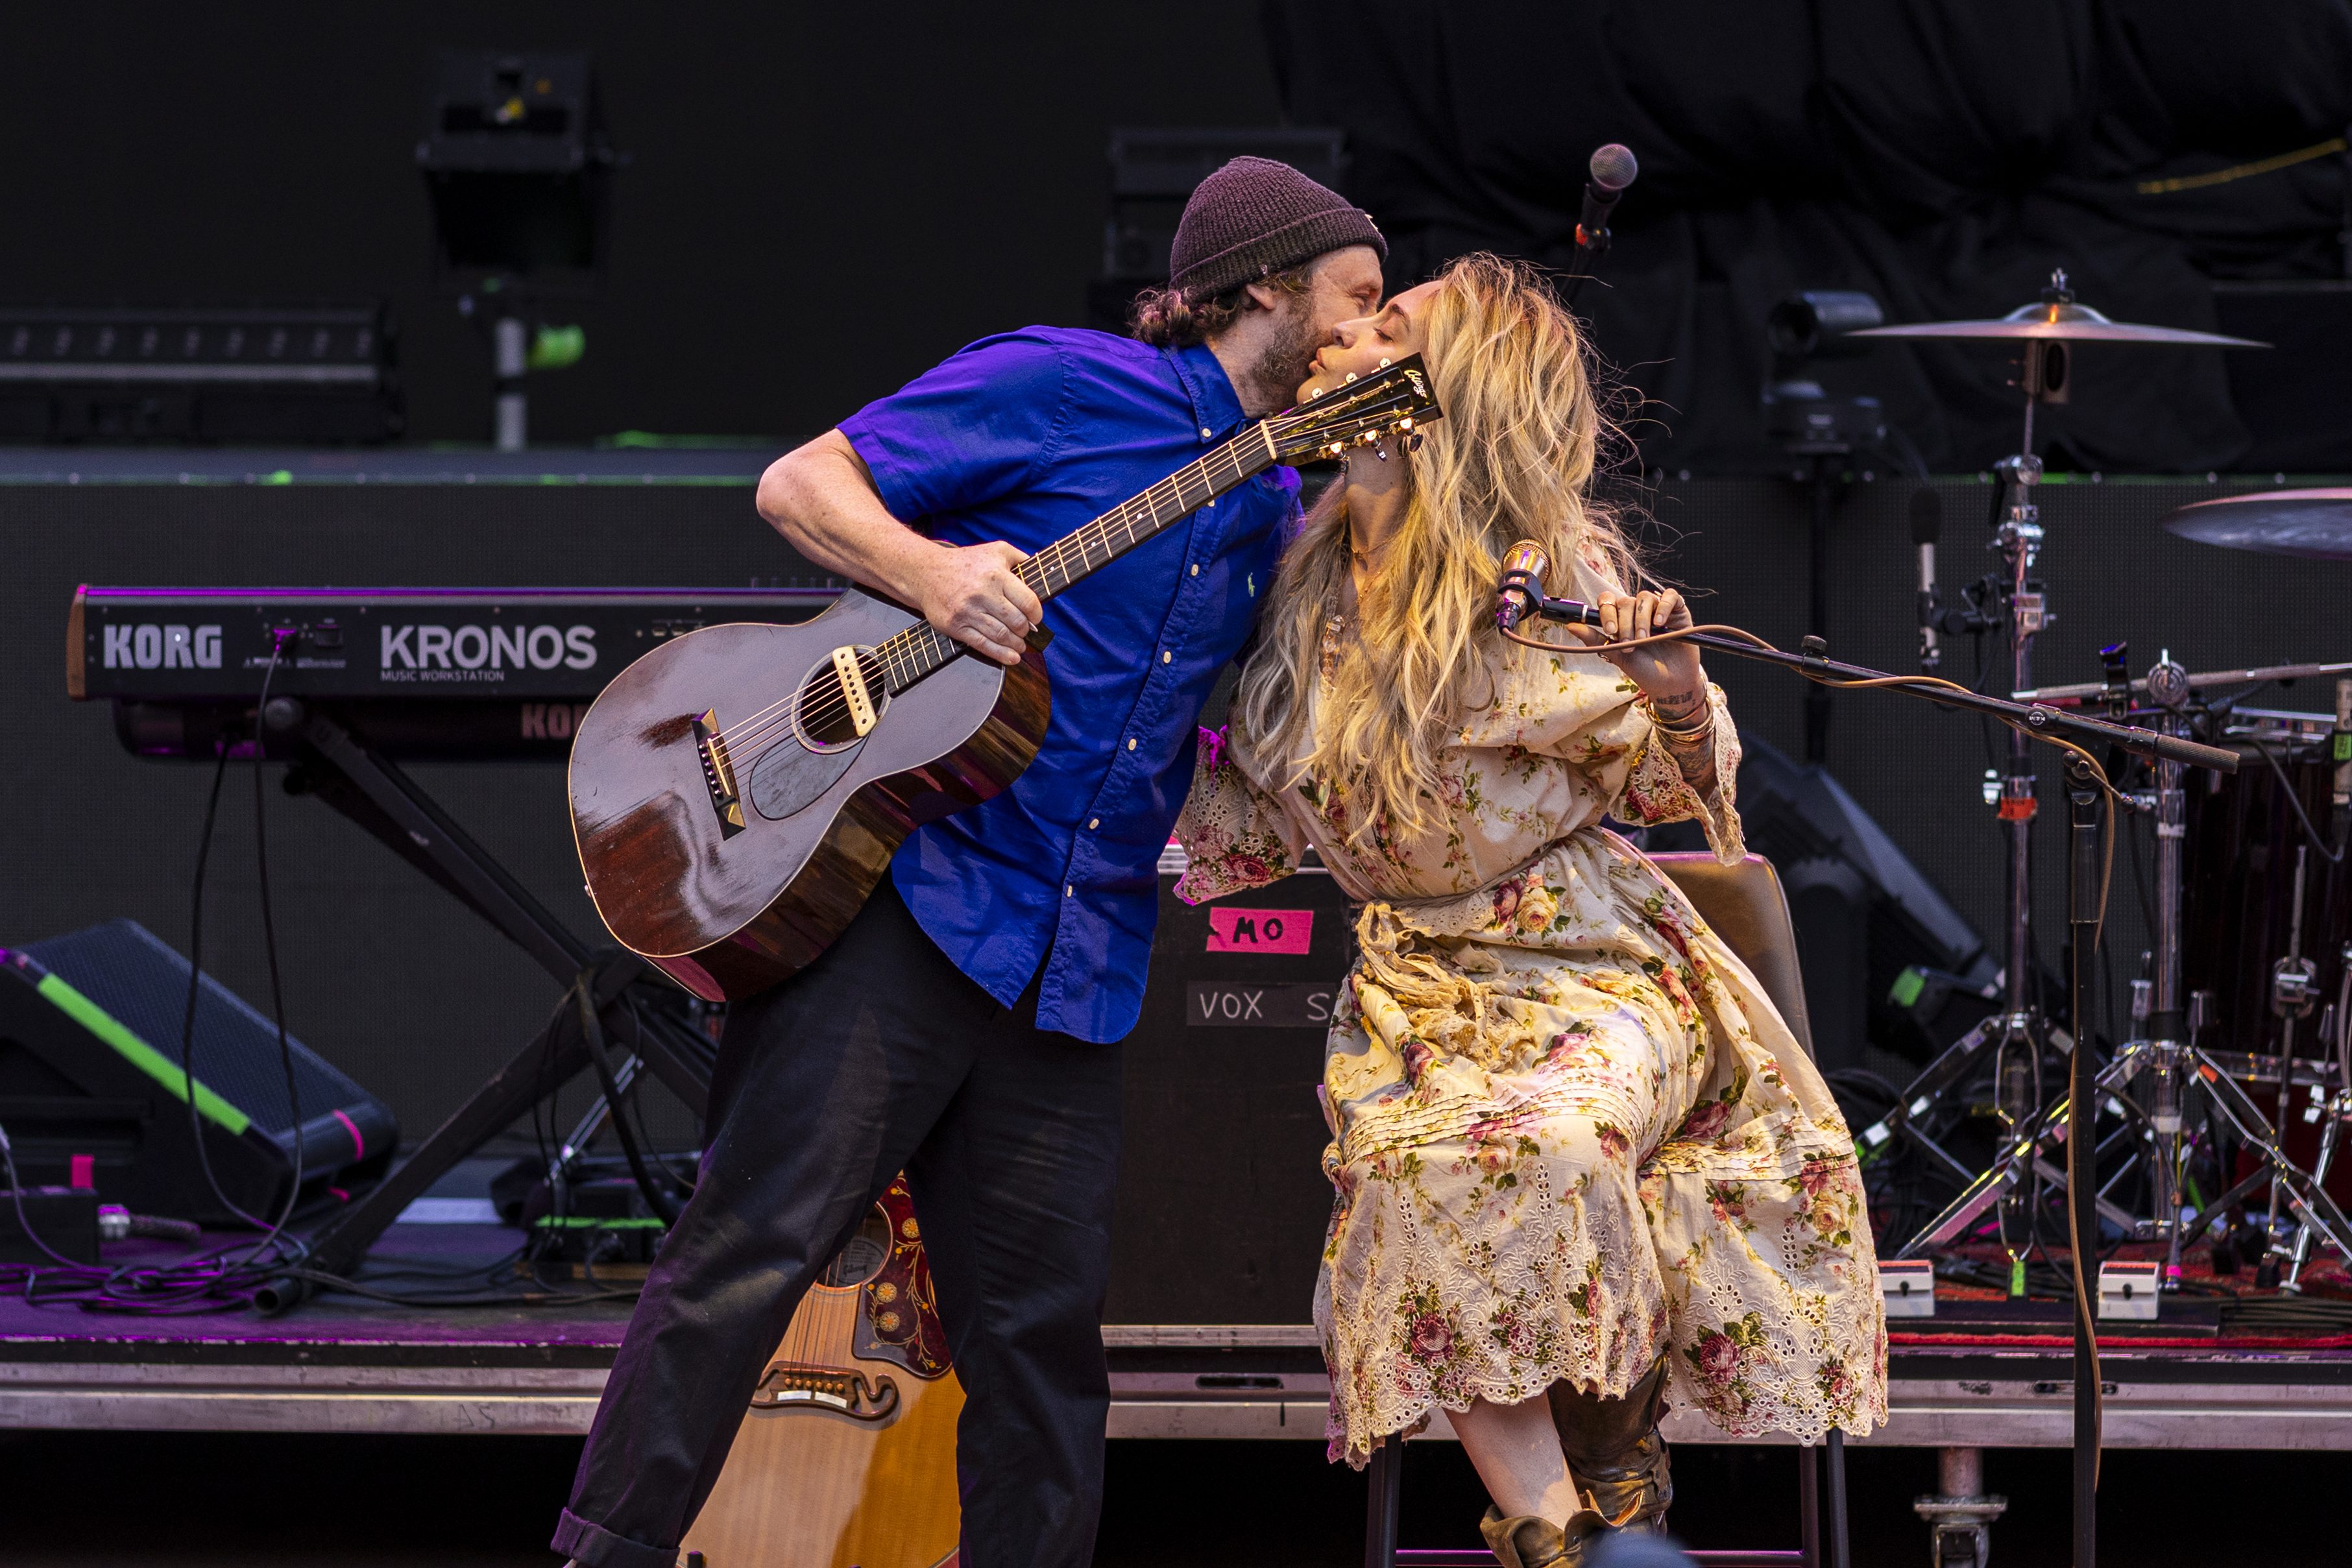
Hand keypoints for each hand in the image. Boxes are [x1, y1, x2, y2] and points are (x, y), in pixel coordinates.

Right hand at [912, 540, 1041, 665]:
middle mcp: (982, 593)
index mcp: (996, 574)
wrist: (926, 572)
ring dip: (1016, 644)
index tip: (1036, 618)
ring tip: (1020, 645)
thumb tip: (1040, 572)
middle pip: (1016, 621)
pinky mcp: (955, 625)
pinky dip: (1000, 654)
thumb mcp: (996, 550)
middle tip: (1026, 632)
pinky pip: (982, 644)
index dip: (1037, 614)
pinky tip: (1012, 657)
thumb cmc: (966, 562)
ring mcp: (967, 611)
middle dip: (1025, 630)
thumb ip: (1020, 558)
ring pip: (1001, 635)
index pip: (1027, 601)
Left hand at [1559, 588, 1706, 712]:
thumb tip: (1570, 626)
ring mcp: (1657, 609)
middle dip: (1625, 623)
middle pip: (1625, 601)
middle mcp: (1637, 611)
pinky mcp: (1678, 611)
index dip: (1606, 611)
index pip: (1608, 601)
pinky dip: (1664, 606)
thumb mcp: (1616, 654)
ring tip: (1644, 639)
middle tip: (1629, 643)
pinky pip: (1670, 597)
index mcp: (1620, 619)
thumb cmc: (1643, 670)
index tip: (1610, 630)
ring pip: (1644, 598)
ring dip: (1641, 619)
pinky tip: (1660, 622)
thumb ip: (1594, 639)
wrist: (1670, 683)